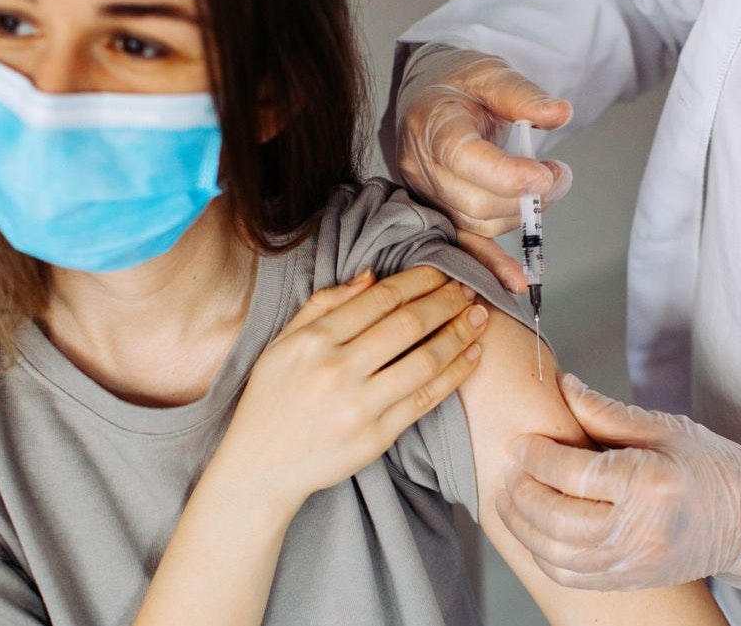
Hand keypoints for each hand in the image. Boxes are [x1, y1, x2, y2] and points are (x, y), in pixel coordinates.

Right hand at [213, 267, 489, 515]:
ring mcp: (359, 406)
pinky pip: (426, 399)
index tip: (441, 272)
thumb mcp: (283, 343)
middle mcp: (337, 370)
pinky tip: (471, 355)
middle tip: (468, 289)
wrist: (261, 467)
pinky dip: (455, 374)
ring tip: (478, 316)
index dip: (418, 281)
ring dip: (459, 333)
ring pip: (424, 360)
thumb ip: (323, 304)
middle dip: (446, 301)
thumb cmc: (272, 400)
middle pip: (408, 324)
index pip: (379, 299)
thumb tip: (371, 275)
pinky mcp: (377, 437)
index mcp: (313, 341)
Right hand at [394, 43, 573, 290]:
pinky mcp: (441, 212)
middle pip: (474, 202)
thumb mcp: (489, 73)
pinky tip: (517, 282)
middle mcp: (422, 166)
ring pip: (477, 224)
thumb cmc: (458, 84)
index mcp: (432, 126)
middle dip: (526, 198)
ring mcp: (428, 195)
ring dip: (520, 215)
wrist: (429, 95)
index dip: (508, 174)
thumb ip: (522, 95)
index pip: (464, 159)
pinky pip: (465, 244)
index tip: (546, 173)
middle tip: (560, 176)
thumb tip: (561, 114)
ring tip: (548, 187)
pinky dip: (492, 264)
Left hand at [496, 373, 740, 595]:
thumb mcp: (666, 427)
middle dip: (521, 492)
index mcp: (649, 483)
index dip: (537, 457)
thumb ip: (606, 411)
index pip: (573, 473)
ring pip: (556, 553)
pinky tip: (533, 530)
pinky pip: (571, 575)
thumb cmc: (715, 468)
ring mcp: (634, 562)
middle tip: (509, 469)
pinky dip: (542, 554)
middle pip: (556, 518)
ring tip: (510, 498)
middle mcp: (640, 530)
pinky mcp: (630, 580)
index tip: (521, 443)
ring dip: (523, 526)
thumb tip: (561, 386)